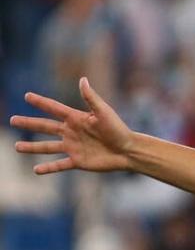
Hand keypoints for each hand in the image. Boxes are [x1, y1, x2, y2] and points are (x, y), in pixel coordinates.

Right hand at [10, 77, 134, 173]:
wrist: (128, 151)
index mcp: (76, 118)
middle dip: (29, 123)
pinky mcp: (78, 161)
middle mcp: (71, 132)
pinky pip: (59, 165)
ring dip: (32, 147)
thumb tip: (82, 79)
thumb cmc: (118, 129)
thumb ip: (91, 98)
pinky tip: (36, 170)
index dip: (41, 102)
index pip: (54, 108)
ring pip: (47, 147)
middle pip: (45, 127)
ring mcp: (73, 147)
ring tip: (16, 147)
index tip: (27, 96)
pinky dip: (48, 168)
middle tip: (12, 120)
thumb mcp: (103, 112)